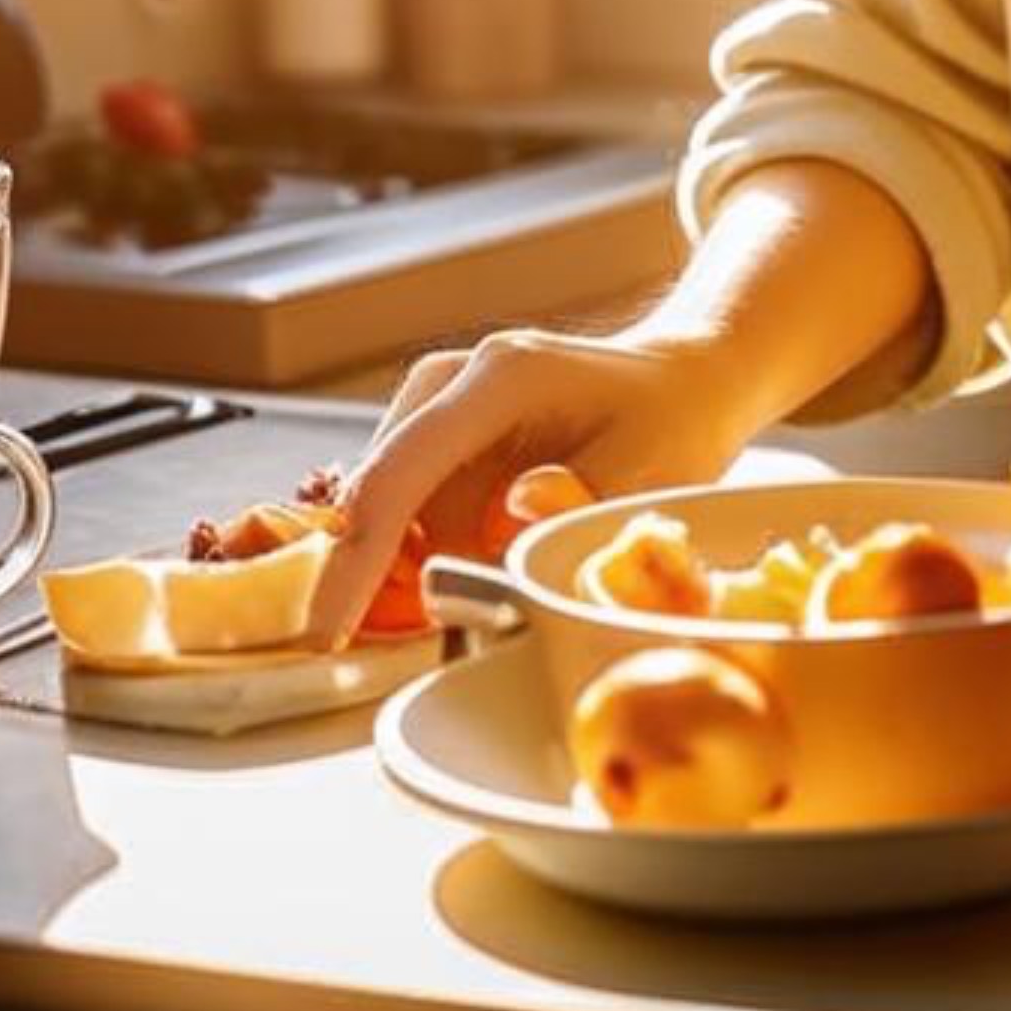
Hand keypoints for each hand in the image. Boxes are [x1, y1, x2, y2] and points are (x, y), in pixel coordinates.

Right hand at [314, 322, 759, 645]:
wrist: (683, 379)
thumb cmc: (672, 423)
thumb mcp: (648, 471)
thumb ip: (580, 502)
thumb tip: (509, 511)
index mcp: (502, 377)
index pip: (400, 472)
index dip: (356, 559)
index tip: (327, 633)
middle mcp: (457, 377)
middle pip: (378, 490)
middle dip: (386, 570)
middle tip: (430, 627)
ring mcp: (442, 396)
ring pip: (391, 504)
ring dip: (423, 557)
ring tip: (499, 569)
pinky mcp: (439, 425)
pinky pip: (410, 501)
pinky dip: (435, 543)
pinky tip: (489, 550)